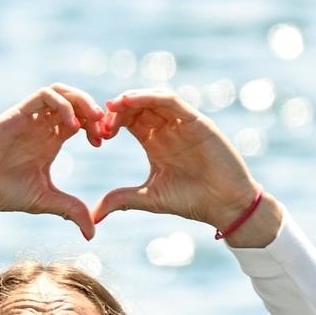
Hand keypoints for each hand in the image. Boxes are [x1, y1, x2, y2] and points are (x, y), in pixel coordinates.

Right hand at [0, 84, 111, 239]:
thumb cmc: (3, 193)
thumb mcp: (45, 200)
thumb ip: (71, 210)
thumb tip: (92, 234)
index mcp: (50, 141)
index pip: (81, 120)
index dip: (96, 126)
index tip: (102, 141)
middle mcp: (41, 126)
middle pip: (76, 101)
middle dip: (94, 110)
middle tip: (102, 129)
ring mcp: (30, 118)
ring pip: (62, 92)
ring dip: (81, 101)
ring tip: (91, 120)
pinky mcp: (17, 114)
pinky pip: (45, 96)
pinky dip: (62, 104)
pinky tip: (70, 125)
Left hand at [91, 90, 282, 245]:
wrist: (223, 204)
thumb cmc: (190, 200)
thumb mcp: (147, 198)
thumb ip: (120, 200)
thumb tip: (92, 216)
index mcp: (155, 143)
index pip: (130, 122)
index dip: (111, 123)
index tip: (97, 135)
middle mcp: (168, 130)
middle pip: (139, 107)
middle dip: (118, 109)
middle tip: (100, 118)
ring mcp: (183, 124)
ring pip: (154, 99)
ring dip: (132, 98)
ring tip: (113, 105)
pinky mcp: (197, 121)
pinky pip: (172, 101)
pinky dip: (151, 97)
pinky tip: (131, 101)